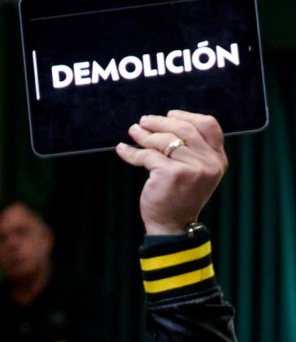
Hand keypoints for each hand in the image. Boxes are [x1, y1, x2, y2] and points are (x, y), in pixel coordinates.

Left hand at [115, 109, 227, 234]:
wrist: (172, 227)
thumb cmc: (180, 199)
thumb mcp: (196, 173)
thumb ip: (192, 150)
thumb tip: (168, 121)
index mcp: (218, 160)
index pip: (209, 125)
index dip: (187, 116)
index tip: (169, 114)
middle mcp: (208, 162)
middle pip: (184, 129)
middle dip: (160, 122)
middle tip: (143, 121)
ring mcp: (191, 168)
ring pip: (164, 141)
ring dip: (145, 135)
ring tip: (133, 132)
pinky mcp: (171, 174)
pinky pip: (148, 155)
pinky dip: (132, 152)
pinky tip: (123, 150)